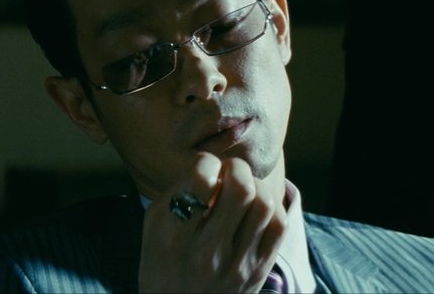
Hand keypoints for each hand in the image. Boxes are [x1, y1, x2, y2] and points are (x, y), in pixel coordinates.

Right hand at [138, 152, 286, 292]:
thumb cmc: (164, 266)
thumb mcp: (153, 230)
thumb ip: (177, 193)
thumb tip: (212, 166)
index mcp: (173, 238)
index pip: (201, 180)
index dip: (206, 162)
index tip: (204, 169)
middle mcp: (206, 252)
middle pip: (240, 188)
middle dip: (237, 167)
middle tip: (228, 171)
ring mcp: (237, 264)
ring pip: (264, 203)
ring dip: (256, 184)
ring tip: (244, 188)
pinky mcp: (259, 270)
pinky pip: (279, 225)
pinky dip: (271, 206)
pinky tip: (256, 208)